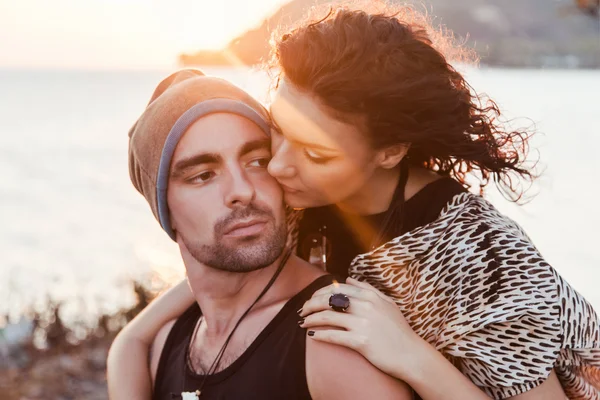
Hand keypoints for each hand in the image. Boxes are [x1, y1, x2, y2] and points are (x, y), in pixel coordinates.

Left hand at [299, 277, 422, 379]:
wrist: (411, 355)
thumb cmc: (399, 331)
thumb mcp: (387, 304)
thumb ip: (368, 289)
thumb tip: (348, 279)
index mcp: (370, 296)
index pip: (337, 289)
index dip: (320, 293)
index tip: (311, 299)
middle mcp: (366, 306)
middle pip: (328, 300)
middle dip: (311, 304)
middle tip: (302, 310)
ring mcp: (363, 323)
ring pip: (327, 317)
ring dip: (311, 319)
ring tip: (303, 322)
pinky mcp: (361, 341)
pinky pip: (334, 336)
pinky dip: (320, 334)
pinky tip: (312, 335)